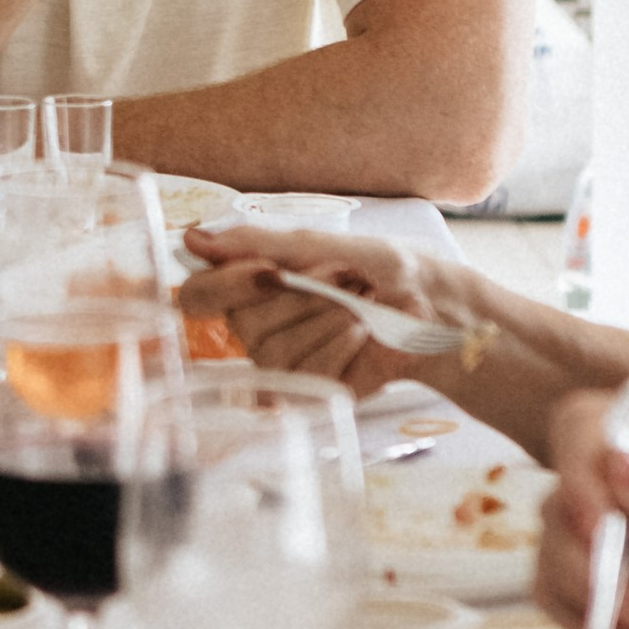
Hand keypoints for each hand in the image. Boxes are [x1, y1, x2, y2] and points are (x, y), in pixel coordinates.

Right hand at [179, 225, 457, 398]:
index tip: (267, 271)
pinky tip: (361, 334)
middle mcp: (256, 327)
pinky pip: (305, 374)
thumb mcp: (322, 245)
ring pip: (274, 349)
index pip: (199, 294)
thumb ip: (258, 243)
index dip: (226, 284)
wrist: (435, 309)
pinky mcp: (311, 391)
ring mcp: (282, 363)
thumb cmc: (385, 269)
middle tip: (342, 277)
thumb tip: (192, 237)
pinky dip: (339, 346)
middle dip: (301, 295)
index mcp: (251, 285)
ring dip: (325, 318)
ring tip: (359, 305)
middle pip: (243, 322)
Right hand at [534, 392, 628, 628]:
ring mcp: (587, 521)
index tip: (598, 529)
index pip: (582, 428)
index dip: (580, 476)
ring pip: (549, 551)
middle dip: (593, 565)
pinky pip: (547, 587)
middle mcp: (607, 475)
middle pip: (559, 501)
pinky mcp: (577, 566)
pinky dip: (582, 618)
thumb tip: (622, 467)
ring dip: (596, 599)